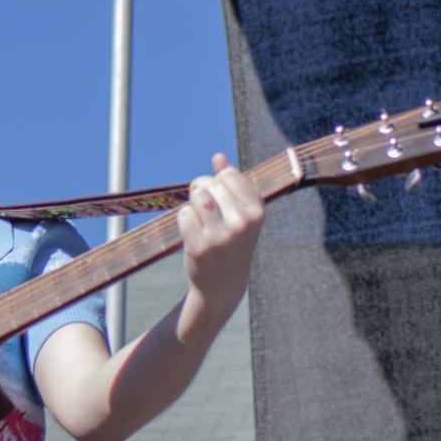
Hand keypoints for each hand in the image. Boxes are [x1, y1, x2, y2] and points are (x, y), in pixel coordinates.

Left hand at [177, 152, 262, 314]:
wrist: (223, 284)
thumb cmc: (231, 242)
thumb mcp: (240, 213)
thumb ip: (231, 183)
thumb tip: (218, 157)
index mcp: (257, 211)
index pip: (228, 175)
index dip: (217, 181)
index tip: (219, 198)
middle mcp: (242, 223)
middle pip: (209, 184)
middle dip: (201, 191)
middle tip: (206, 211)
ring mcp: (221, 235)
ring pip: (196, 196)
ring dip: (193, 205)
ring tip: (201, 221)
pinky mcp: (200, 246)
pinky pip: (183, 214)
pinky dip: (184, 220)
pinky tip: (193, 234)